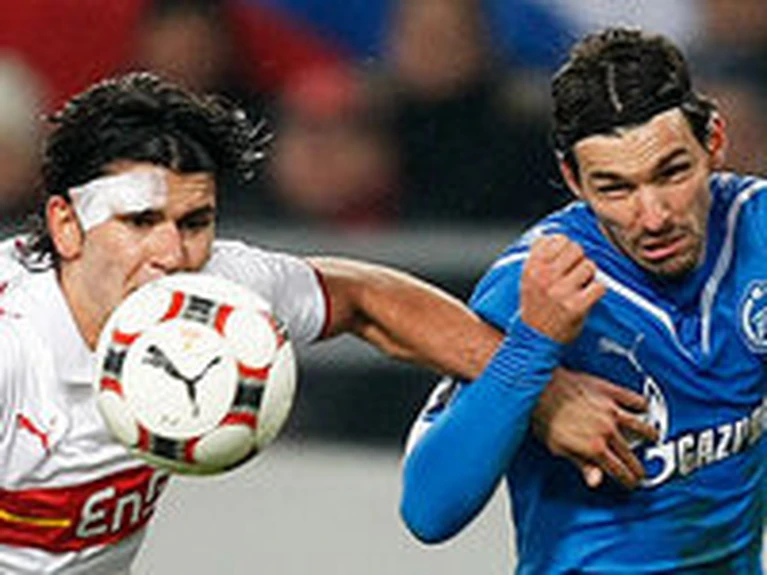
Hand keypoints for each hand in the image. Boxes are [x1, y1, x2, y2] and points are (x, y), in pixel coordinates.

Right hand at [520, 235, 604, 342]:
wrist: (534, 338)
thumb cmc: (535, 306)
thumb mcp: (528, 278)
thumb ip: (537, 256)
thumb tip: (551, 235)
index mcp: (532, 267)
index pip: (559, 239)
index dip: (566, 248)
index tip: (564, 260)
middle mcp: (545, 277)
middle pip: (576, 249)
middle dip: (579, 260)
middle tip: (574, 275)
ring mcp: (560, 292)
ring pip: (589, 266)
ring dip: (589, 276)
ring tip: (579, 287)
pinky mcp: (576, 307)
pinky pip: (599, 286)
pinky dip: (597, 292)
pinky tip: (587, 298)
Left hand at [531, 367, 658, 488]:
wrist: (537, 388)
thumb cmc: (542, 415)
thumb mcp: (557, 448)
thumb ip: (581, 464)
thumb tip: (595, 481)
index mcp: (594, 447)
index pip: (619, 470)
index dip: (627, 480)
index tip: (631, 483)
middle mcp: (607, 430)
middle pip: (631, 454)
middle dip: (638, 467)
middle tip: (641, 472)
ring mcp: (611, 410)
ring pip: (641, 426)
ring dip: (649, 435)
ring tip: (653, 438)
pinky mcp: (609, 391)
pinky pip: (634, 398)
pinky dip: (642, 404)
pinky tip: (644, 407)